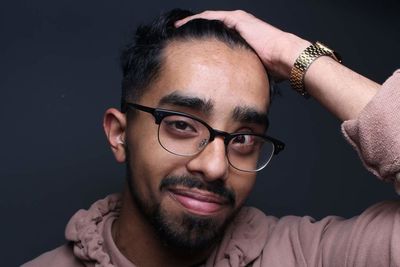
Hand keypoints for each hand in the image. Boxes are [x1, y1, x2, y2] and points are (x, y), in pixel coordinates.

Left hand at [175, 10, 310, 79]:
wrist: (284, 58)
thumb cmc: (271, 68)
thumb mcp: (247, 70)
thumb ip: (236, 74)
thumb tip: (226, 90)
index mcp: (239, 38)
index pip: (215, 37)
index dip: (200, 41)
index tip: (186, 48)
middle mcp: (237, 27)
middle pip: (209, 26)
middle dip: (192, 30)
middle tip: (176, 36)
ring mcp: (237, 21)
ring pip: (208, 19)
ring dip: (191, 22)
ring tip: (176, 28)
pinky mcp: (237, 19)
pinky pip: (211, 17)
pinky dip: (197, 19)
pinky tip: (184, 24)